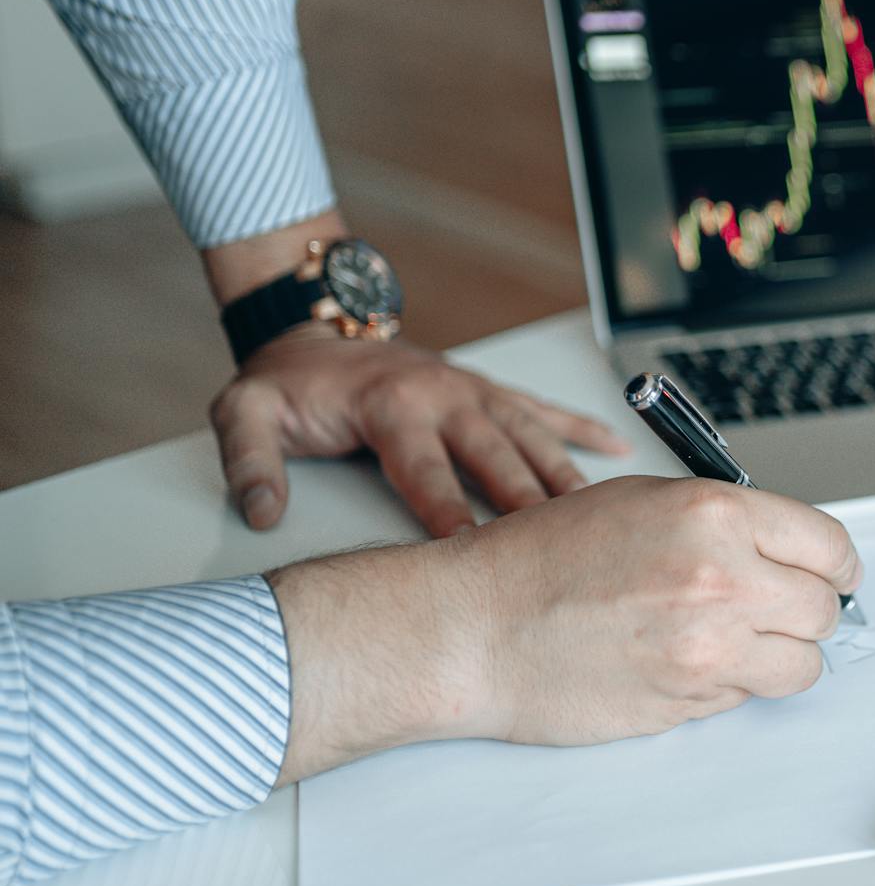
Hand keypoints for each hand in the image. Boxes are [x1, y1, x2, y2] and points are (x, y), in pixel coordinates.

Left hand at [211, 323, 628, 536]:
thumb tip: (262, 512)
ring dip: (565, 478)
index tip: (473, 556)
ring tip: (602, 517)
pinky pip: (544, 410)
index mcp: (392, 407)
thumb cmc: (287, 383)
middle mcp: (445, 396)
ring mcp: (474, 391)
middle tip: (562, 550)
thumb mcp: (243, 411)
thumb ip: (248, 460)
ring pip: (533, 438)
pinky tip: (619, 453)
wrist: (314, 330)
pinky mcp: (488, 390)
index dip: (451, 517)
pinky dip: (583, 430)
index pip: (427, 473)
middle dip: (530, 506)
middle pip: (498, 459)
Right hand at [267, 476, 863, 780]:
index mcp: (716, 515)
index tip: (833, 572)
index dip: (836, 562)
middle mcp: (724, 580)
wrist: (475, 628)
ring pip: (801, 665)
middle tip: (782, 606)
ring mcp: (710, 649)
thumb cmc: (539, 559)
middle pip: (824, 609)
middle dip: (809, 608)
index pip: (827, 544)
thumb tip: (781, 549)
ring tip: (739, 639)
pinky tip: (688, 660)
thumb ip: (722, 521)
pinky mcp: (689, 702)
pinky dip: (733, 683)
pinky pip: (746, 696)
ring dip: (782, 654)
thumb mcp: (643, 500)